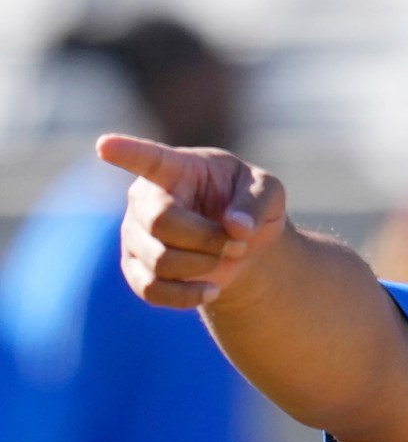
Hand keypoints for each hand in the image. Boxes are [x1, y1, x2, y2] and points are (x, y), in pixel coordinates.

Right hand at [96, 133, 289, 307]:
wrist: (241, 242)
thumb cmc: (249, 204)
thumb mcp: (268, 193)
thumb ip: (257, 202)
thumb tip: (237, 227)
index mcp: (174, 167)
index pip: (146, 158)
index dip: (125, 151)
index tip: (105, 145)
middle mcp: (145, 198)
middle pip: (162, 222)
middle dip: (207, 239)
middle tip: (237, 243)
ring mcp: (134, 233)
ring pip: (159, 260)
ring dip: (204, 266)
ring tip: (227, 257)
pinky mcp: (135, 267)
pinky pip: (150, 290)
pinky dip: (186, 296)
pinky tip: (212, 290)